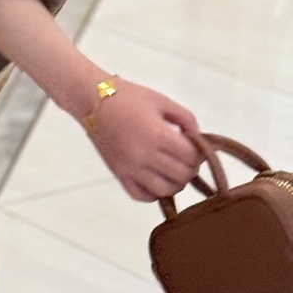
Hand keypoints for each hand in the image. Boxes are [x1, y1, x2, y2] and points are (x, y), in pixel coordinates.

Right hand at [86, 79, 201, 201]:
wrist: (92, 100)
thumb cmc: (128, 97)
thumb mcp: (163, 101)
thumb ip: (187, 119)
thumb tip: (199, 141)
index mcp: (157, 135)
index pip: (191, 157)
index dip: (200, 154)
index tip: (197, 147)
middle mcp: (143, 155)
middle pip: (182, 176)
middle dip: (191, 168)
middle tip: (187, 158)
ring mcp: (130, 168)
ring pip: (165, 190)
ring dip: (176, 182)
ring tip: (173, 170)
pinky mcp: (118, 174)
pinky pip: (142, 196)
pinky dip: (154, 193)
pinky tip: (157, 180)